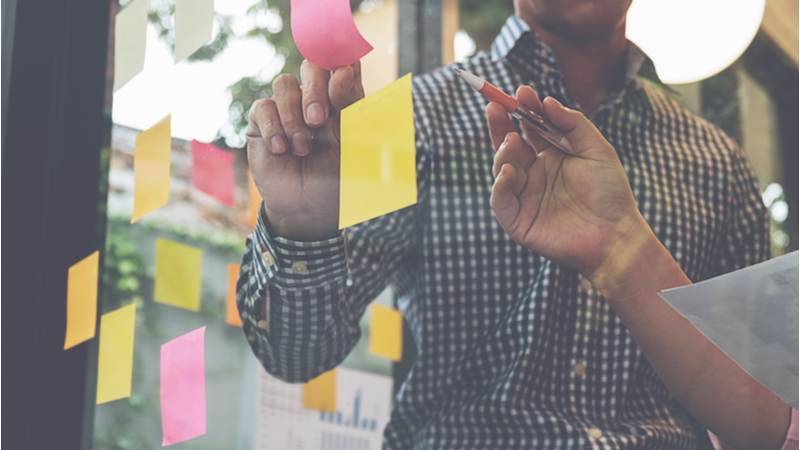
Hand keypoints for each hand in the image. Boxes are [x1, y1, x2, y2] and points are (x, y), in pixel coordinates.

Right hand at [247, 60, 364, 240]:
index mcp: (342, 98)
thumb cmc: (335, 175)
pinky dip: (273, 128)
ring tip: (302, 148)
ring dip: (293, 117)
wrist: (308, 207)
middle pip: (311, 65)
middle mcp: (314, 97)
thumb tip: (343, 70)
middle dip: (314, 89)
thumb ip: (348, 106)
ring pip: (283, 84)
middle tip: (317, 121)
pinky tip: (280, 150)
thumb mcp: (349, 143)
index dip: (341, 55)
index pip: (343, 63)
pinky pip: (263, 107)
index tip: (343, 66)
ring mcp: (287, 108)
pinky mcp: (262, 122)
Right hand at [487, 86, 648, 278]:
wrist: (616, 235)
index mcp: (551, 156)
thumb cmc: (610, 193)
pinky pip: (500, 200)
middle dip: (500, 124)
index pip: (529, 128)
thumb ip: (574, 124)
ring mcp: (524, 196)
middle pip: (508, 144)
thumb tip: (547, 101)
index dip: (523, 109)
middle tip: (495, 105)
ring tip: (512, 141)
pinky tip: (509, 171)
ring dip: (502, 151)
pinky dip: (500, 184)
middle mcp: (534, 174)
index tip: (521, 92)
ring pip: (501, 168)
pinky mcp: (518, 221)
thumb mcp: (597, 149)